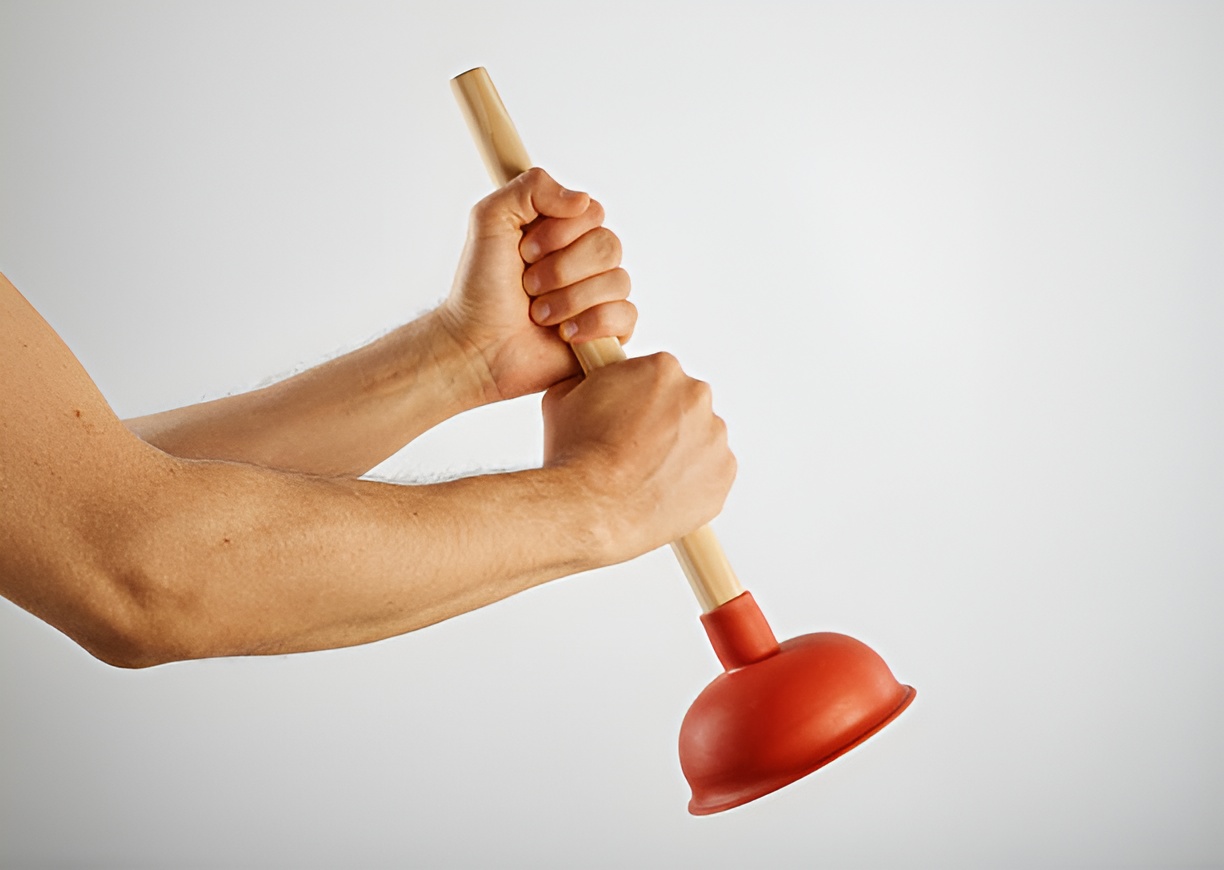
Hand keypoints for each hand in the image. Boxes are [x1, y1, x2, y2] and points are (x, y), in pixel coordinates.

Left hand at [435, 168, 635, 402]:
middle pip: (609, 245)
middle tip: (528, 286)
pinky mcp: (608, 332)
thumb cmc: (480, 289)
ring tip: (538, 315)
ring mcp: (599, 296)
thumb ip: (531, 187)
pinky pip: (626, 316)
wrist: (478, 346)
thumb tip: (582, 199)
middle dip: (562, 269)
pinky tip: (564, 334)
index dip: (560, 232)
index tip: (525, 251)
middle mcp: (585, 260)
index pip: (593, 212)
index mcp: (564, 230)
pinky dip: (592, 324)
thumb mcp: (490, 219)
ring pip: (618, 281)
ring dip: (569, 300)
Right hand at [541, 353, 735, 560]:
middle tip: (632, 449)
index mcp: (663, 369)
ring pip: (698, 440)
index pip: (655, 375)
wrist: (591, 507)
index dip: (636, 398)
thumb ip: (589, 380)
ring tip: (643, 474)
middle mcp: (696, 397)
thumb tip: (590, 380)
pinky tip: (659, 491)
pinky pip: (710, 474)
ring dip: (678, 452)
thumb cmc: (578, 456)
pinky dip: (690, 482)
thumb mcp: (564, 397)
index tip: (624, 417)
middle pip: (682, 405)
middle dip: (661, 423)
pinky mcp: (723, 475)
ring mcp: (714, 437)